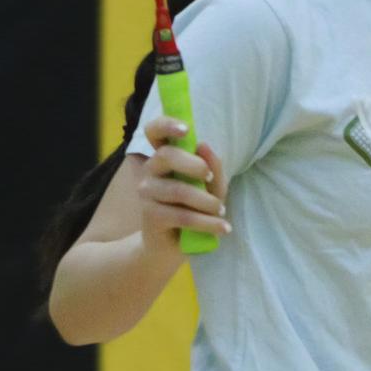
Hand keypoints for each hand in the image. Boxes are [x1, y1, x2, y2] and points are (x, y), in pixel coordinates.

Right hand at [136, 115, 229, 253]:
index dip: (167, 125)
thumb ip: (212, 166)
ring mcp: (147, 193)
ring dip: (207, 202)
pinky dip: (208, 223)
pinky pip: (183, 216)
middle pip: (166, 155)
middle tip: (210, 178)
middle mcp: (150, 171)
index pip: (154, 131)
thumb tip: (205, 146)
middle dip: (195, 165)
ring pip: (179, 190)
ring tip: (221, 211)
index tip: (187, 130)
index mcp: (164, 157)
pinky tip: (223, 228)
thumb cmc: (193, 208)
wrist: (171, 245)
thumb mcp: (211, 186)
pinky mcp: (151, 217)